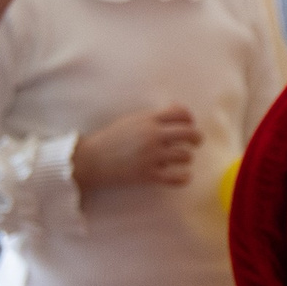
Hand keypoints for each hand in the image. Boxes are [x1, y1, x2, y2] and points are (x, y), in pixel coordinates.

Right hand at [74, 105, 200, 189]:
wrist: (90, 160)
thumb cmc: (112, 139)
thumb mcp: (132, 121)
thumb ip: (155, 116)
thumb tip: (179, 107)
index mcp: (148, 120)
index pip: (182, 114)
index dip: (190, 119)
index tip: (188, 126)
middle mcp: (152, 136)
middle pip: (190, 133)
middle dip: (196, 138)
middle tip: (194, 143)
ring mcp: (151, 156)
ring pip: (186, 156)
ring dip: (186, 158)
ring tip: (180, 159)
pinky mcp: (148, 175)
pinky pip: (177, 178)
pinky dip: (184, 178)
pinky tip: (183, 175)